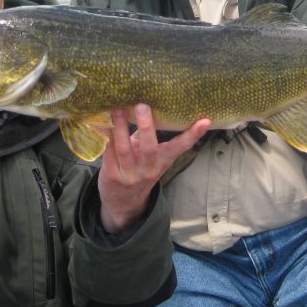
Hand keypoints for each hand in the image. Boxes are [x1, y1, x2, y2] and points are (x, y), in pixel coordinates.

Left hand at [98, 104, 209, 233]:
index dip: (193, 135)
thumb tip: (149, 104)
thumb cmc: (139, 168)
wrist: (124, 202)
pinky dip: (105, 137)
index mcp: (163, 161)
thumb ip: (150, 137)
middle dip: (146, 126)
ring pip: (123, 148)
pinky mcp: (111, 176)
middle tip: (143, 105)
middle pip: (149, 147)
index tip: (205, 121)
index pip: (180, 147)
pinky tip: (102, 122)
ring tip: (117, 108)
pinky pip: (108, 153)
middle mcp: (148, 169)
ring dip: (119, 127)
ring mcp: (130, 175)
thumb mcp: (152, 157)